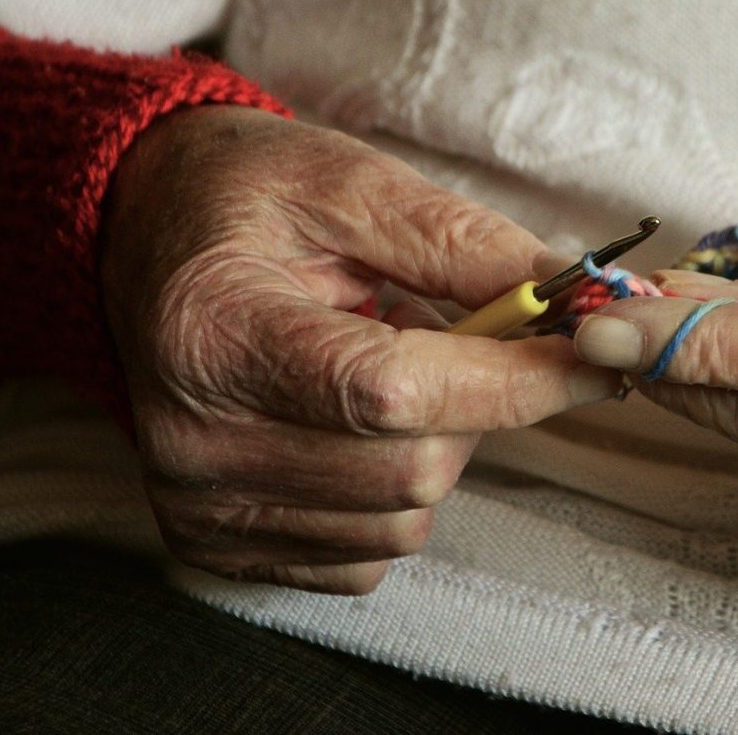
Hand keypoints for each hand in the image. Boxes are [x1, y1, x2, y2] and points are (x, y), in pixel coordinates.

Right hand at [101, 106, 619, 593]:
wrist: (146, 238)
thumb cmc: (244, 201)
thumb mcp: (348, 182)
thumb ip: (459, 242)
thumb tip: (569, 299)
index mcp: (217, 333)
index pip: (392, 392)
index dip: (512, 380)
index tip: (592, 356)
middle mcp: (195, 439)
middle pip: (412, 469)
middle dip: (478, 406)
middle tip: (463, 339)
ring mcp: (202, 504)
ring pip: (401, 519)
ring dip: (438, 448)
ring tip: (390, 371)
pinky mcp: (218, 543)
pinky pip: (365, 555)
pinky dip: (394, 496)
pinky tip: (357, 427)